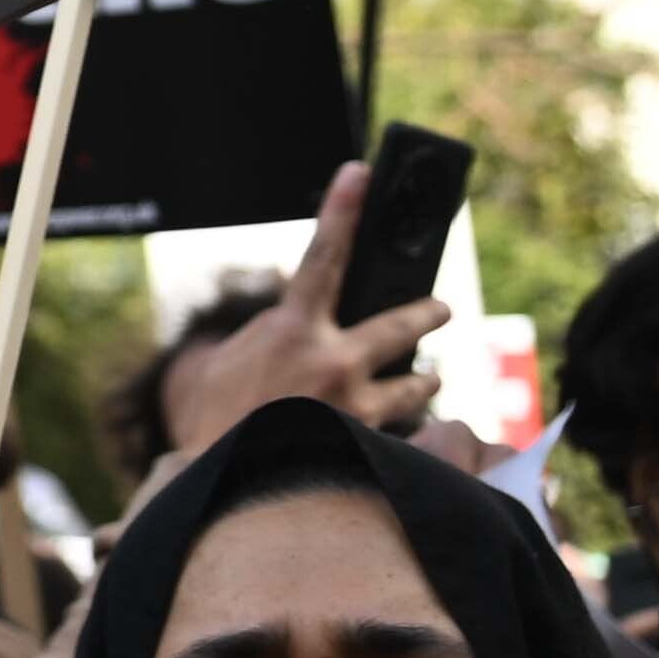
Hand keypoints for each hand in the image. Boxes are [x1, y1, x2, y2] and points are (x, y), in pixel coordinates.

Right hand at [146, 161, 441, 460]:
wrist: (222, 484)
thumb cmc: (218, 421)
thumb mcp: (233, 362)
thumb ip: (274, 335)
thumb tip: (306, 326)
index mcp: (293, 329)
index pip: (324, 255)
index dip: (343, 209)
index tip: (361, 173)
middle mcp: (335, 359)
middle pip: (404, 320)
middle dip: (428, 312)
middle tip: (440, 309)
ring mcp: (358, 403)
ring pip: (418, 383)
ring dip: (423, 381)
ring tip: (427, 380)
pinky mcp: (370, 443)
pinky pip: (401, 431)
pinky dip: (395, 431)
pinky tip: (386, 439)